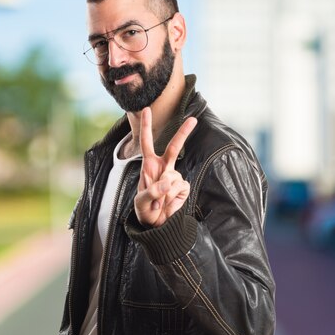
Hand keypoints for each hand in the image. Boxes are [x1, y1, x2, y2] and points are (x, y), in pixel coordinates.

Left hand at [134, 107, 197, 226]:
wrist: (157, 225)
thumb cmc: (144, 210)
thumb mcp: (141, 202)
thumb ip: (152, 191)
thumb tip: (168, 182)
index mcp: (149, 165)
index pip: (147, 142)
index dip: (146, 126)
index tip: (146, 109)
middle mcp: (163, 167)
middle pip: (175, 146)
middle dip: (183, 133)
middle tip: (193, 120)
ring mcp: (175, 177)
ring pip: (173, 177)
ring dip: (164, 193)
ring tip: (158, 203)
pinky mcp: (183, 187)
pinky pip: (180, 187)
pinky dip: (172, 198)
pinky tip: (167, 204)